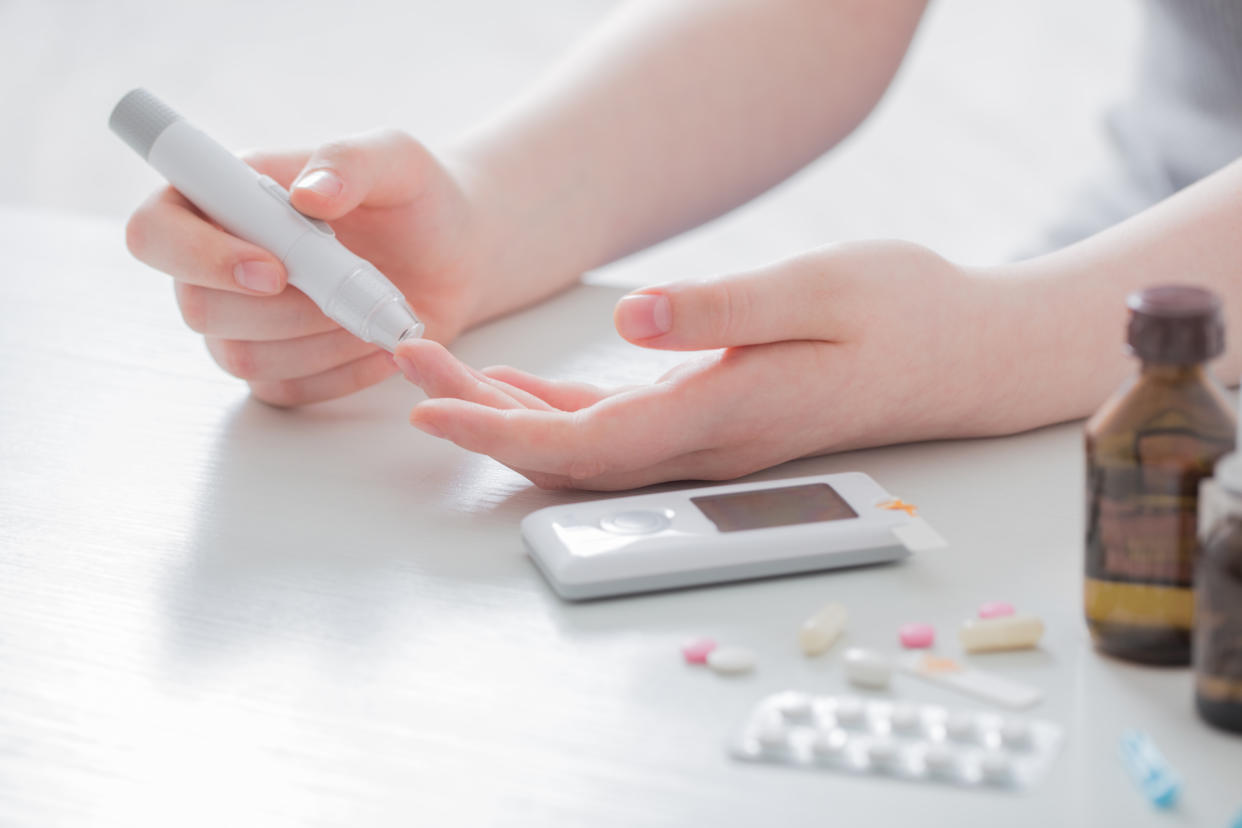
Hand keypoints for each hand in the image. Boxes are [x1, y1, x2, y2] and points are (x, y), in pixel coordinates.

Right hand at [124, 130, 487, 404]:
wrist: (455, 254)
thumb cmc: (415, 195)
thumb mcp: (396, 159)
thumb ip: (350, 162)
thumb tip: (307, 196)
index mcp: (220, 199)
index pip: (154, 233)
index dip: (199, 258)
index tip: (276, 269)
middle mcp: (215, 265)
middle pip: (198, 309)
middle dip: (286, 308)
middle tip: (353, 286)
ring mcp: (242, 325)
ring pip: (242, 357)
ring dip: (319, 340)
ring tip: (376, 308)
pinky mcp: (278, 369)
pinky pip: (286, 390)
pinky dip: (341, 372)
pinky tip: (381, 342)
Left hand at [393, 240, 1026, 489]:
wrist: (965, 352)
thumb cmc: (902, 314)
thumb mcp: (815, 290)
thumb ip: (720, 310)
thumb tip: (630, 322)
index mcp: (722, 415)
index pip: (584, 445)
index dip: (498, 432)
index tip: (427, 407)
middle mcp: (707, 444)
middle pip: (568, 455)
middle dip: (479, 421)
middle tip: (411, 370)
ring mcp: (713, 438)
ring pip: (587, 445)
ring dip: (509, 416)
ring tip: (443, 372)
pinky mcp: (718, 417)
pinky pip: (618, 427)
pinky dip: (557, 409)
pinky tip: (522, 385)